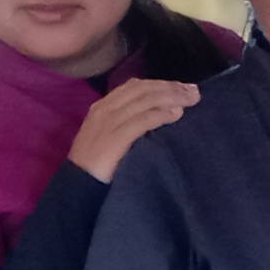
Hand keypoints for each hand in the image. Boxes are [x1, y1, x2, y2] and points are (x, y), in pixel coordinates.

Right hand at [66, 75, 197, 182]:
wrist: (76, 186)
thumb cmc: (95, 165)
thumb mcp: (107, 136)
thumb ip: (125, 123)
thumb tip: (155, 115)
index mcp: (102, 107)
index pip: (134, 86)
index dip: (160, 83)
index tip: (181, 87)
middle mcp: (105, 110)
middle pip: (143, 90)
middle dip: (170, 88)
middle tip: (193, 91)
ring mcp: (109, 122)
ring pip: (145, 101)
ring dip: (171, 97)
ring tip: (190, 100)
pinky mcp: (115, 138)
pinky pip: (142, 120)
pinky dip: (161, 114)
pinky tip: (176, 114)